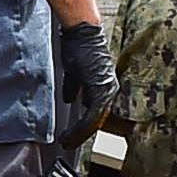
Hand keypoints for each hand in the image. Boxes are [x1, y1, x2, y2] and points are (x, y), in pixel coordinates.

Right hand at [56, 20, 119, 149]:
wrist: (81, 34)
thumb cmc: (78, 47)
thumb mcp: (76, 72)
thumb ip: (75, 87)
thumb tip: (70, 98)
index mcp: (105, 87)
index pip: (96, 114)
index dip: (84, 128)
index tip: (71, 136)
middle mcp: (110, 90)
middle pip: (97, 121)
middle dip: (81, 135)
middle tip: (67, 143)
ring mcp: (106, 91)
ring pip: (94, 121)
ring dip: (79, 135)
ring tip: (66, 141)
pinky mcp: (100, 90)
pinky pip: (91, 116)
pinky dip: (79, 128)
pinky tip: (69, 134)